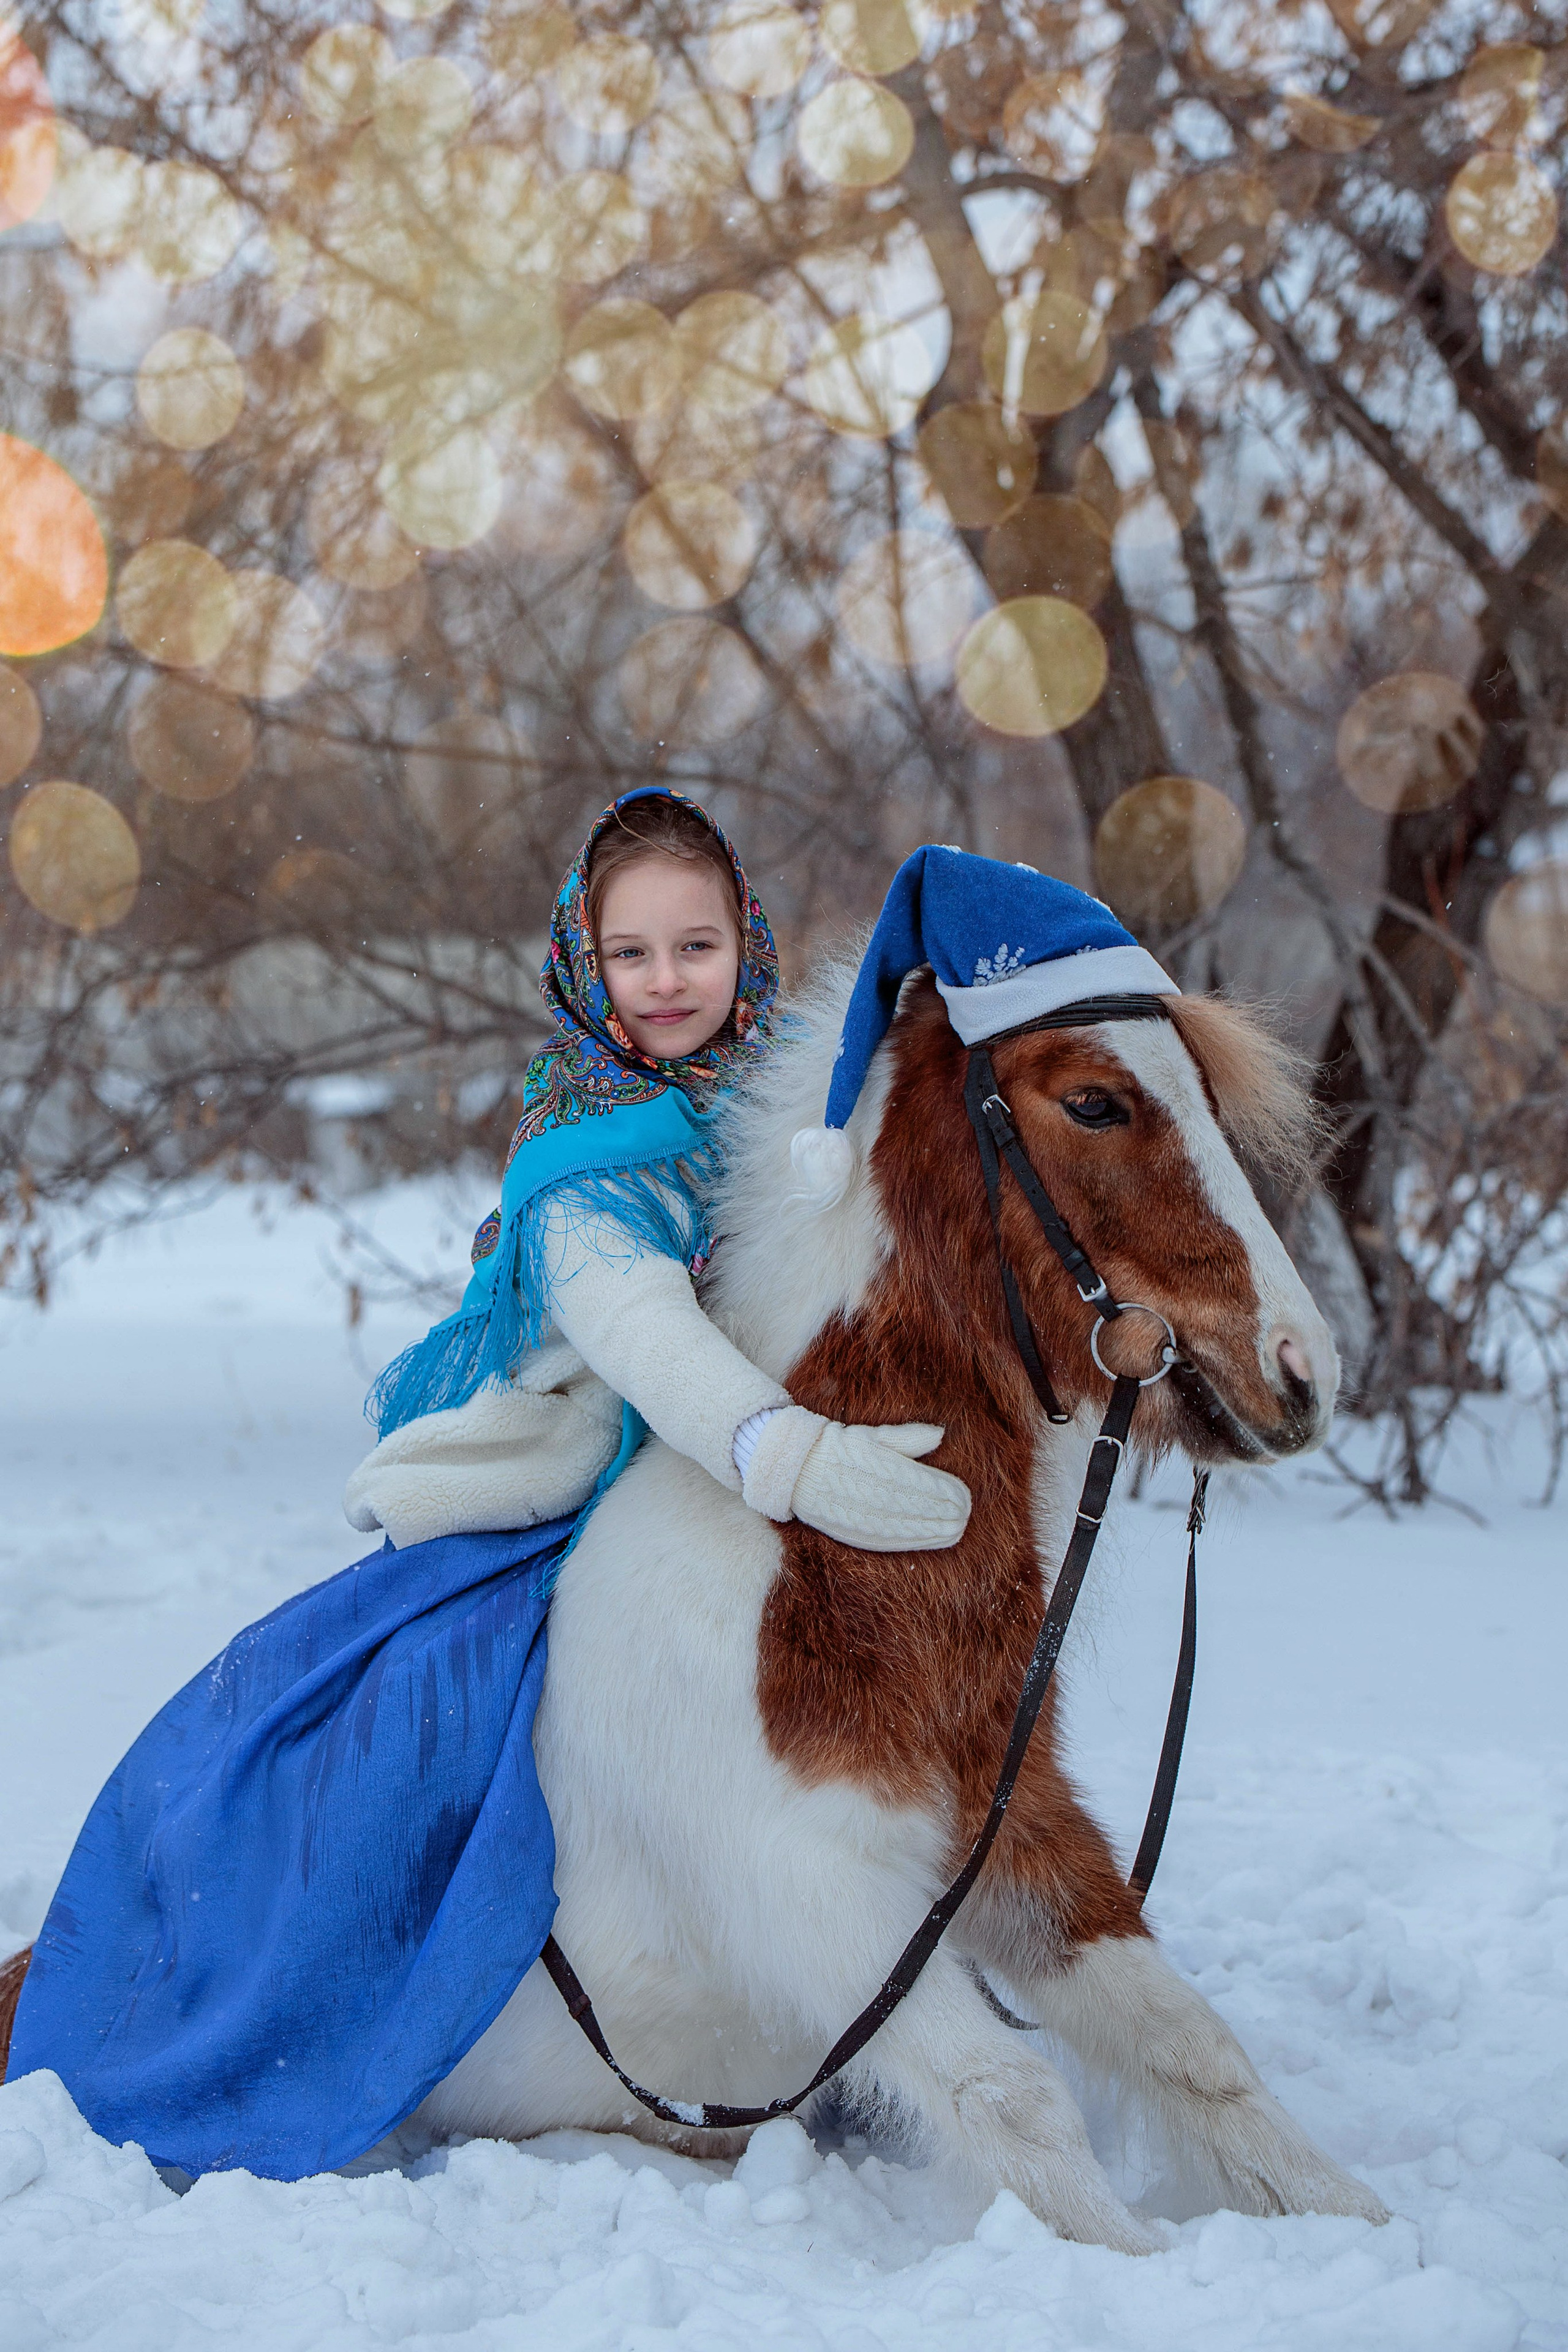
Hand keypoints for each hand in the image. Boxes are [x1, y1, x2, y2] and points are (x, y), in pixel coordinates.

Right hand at [739, 1405, 970, 1550]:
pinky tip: (929, 1540)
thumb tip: (940, 1434)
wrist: (792, 1469)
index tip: (963, 1495)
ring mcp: (855, 1516)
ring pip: (901, 1528)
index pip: (913, 1483)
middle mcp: (862, 1493)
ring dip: (931, 1531)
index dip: (940, 1491)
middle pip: (912, 1508)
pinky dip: (911, 1541)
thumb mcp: (869, 1436)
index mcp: (869, 1466)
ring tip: (955, 1529)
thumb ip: (905, 1438)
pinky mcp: (849, 1532)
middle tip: (965, 1513)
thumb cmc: (836, 1446)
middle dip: (941, 1512)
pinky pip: (885, 1541)